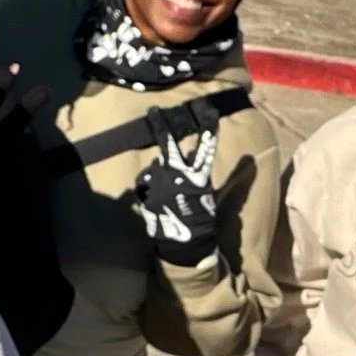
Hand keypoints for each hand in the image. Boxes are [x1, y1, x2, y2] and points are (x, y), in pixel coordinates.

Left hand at [132, 106, 220, 266]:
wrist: (183, 244)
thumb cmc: (200, 220)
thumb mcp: (205, 195)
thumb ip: (197, 175)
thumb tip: (193, 157)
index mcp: (197, 178)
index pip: (205, 149)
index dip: (207, 131)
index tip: (209, 112)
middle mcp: (175, 177)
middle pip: (167, 146)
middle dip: (161, 126)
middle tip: (153, 111)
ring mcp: (158, 184)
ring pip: (155, 167)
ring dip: (158, 172)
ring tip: (166, 190)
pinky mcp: (146, 194)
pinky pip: (147, 183)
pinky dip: (150, 187)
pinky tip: (155, 198)